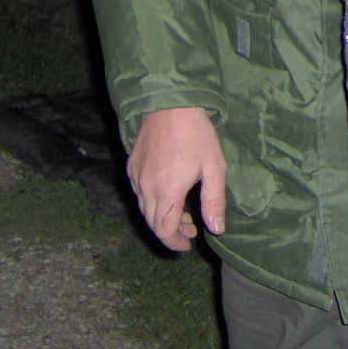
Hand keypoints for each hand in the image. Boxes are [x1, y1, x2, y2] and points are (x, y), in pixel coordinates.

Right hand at [125, 106, 226, 250]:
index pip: (164, 230)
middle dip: (171, 232)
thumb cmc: (196, 134)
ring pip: (145, 209)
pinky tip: (168, 194)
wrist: (170, 104)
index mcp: (167, 190)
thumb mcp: (214, 167)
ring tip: (184, 212)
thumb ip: (214, 201)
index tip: (188, 244)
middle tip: (191, 228)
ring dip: (162, 217)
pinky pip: (139, 194)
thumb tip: (216, 229)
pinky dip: (153, 202)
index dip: (175, 242)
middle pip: (153, 223)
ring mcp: (136, 177)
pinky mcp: (131, 167)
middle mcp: (146, 187)